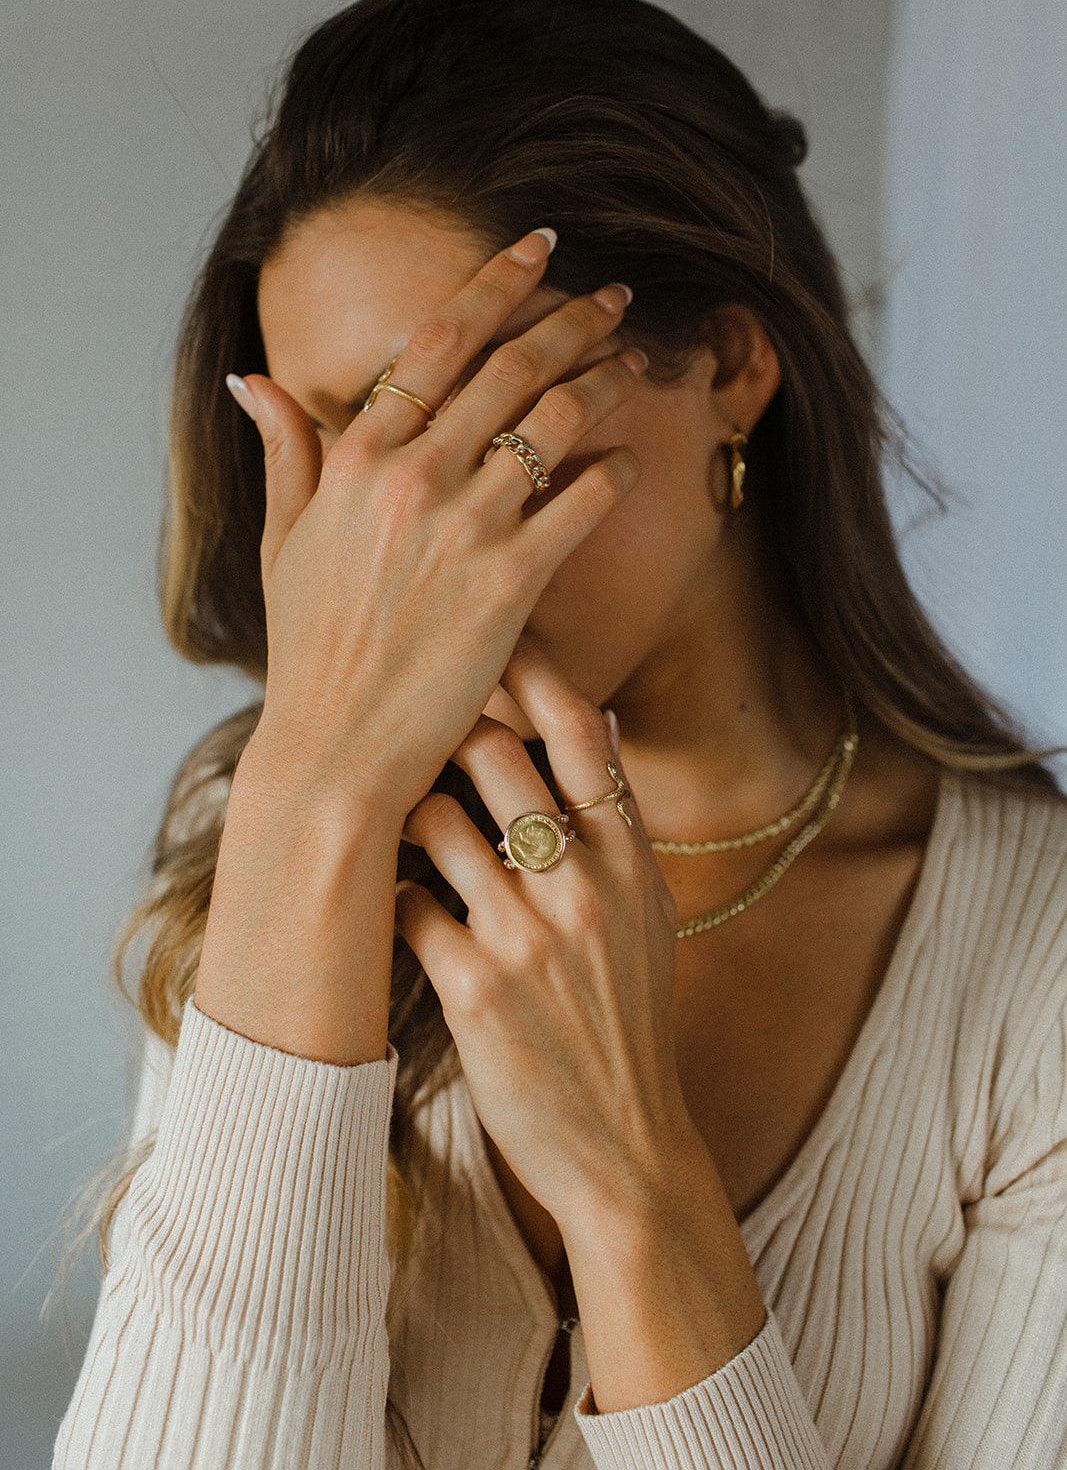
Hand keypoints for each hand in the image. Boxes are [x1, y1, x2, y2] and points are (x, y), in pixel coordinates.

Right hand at [231, 230, 647, 825]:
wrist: (337, 748)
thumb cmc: (310, 651)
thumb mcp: (286, 543)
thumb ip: (286, 453)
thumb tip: (255, 382)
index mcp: (354, 456)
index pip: (436, 341)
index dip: (496, 284)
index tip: (539, 247)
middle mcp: (410, 475)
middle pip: (510, 366)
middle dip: (572, 318)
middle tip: (615, 294)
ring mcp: (462, 526)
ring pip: (555, 421)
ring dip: (605, 380)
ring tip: (634, 363)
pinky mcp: (509, 582)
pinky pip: (581, 503)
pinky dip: (612, 474)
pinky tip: (630, 463)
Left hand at [394, 634, 696, 1236]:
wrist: (624, 1145)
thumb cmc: (626, 1023)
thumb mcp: (649, 918)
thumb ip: (618, 827)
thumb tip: (590, 722)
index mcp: (633, 861)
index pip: (578, 730)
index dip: (527, 671)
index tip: (483, 645)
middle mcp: (584, 885)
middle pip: (492, 755)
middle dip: (441, 734)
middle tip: (409, 737)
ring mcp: (529, 936)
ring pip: (434, 821)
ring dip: (403, 816)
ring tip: (393, 825)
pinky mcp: (474, 989)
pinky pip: (405, 904)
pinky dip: (389, 895)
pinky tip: (390, 906)